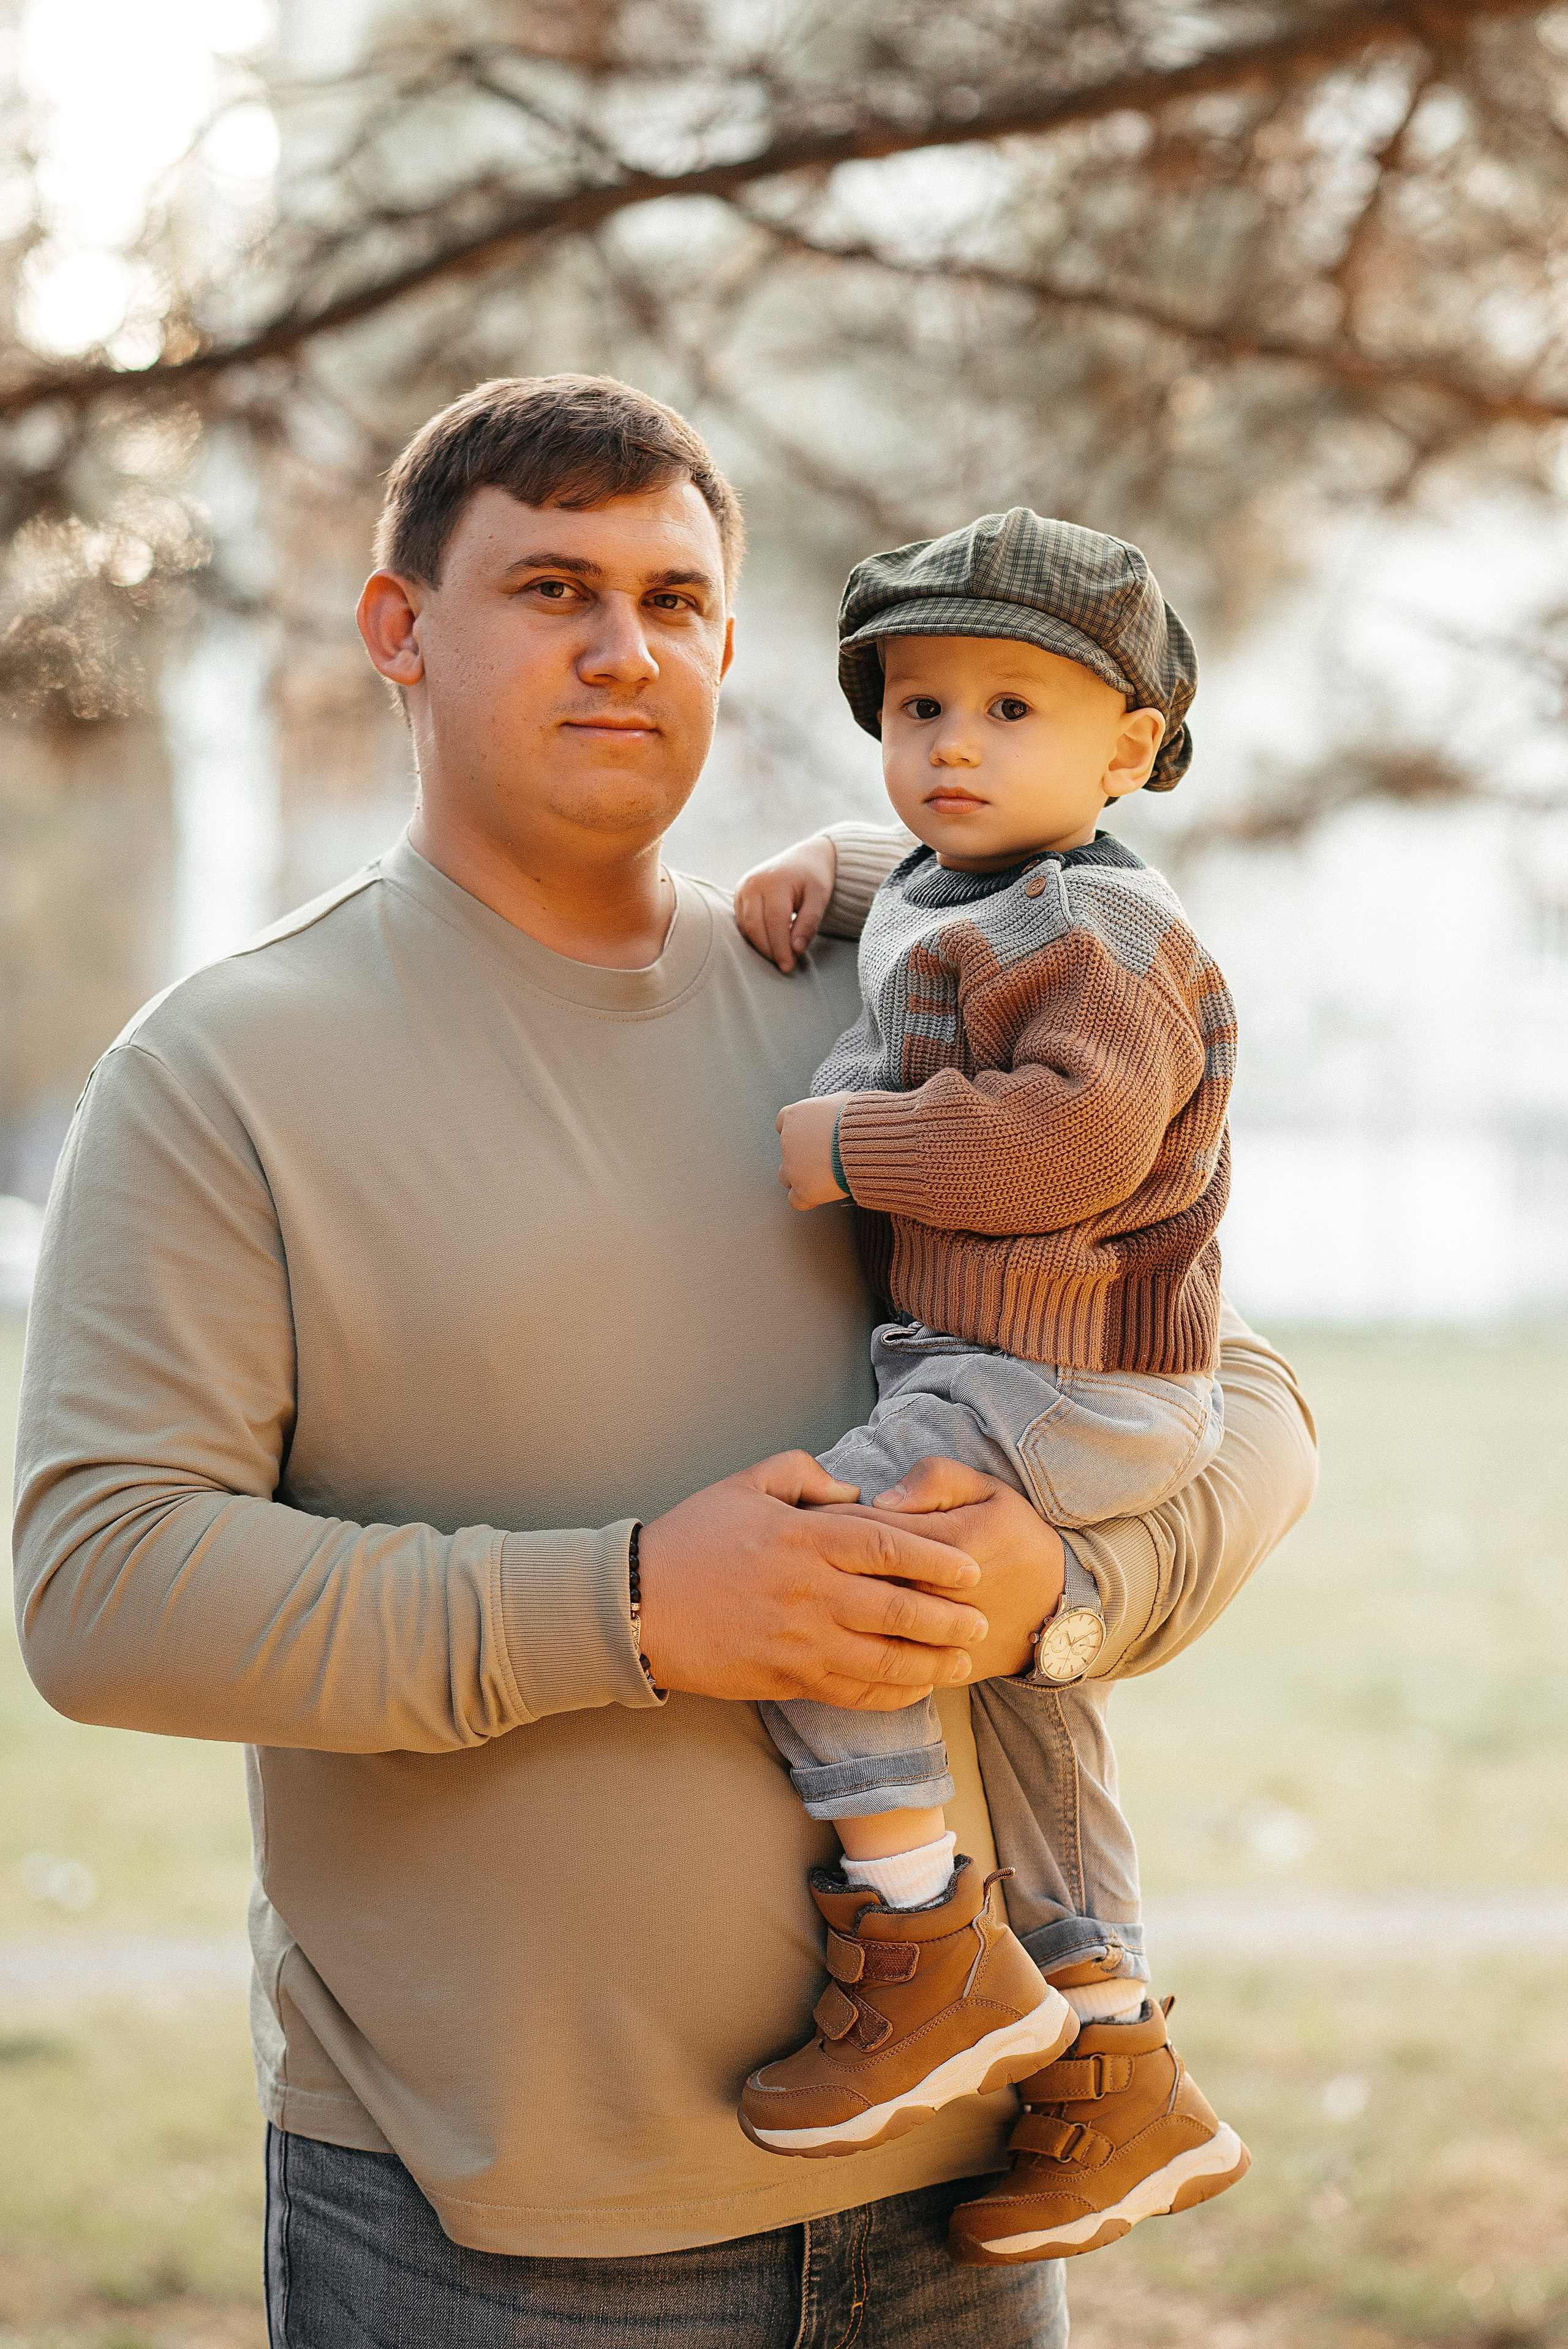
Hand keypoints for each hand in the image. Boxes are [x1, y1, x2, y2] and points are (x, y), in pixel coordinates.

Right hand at [635, 1450, 988, 1706]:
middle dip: (948, 1618)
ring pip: (884, 1657)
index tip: (971, 1572)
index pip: (891, 1545)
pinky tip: (913, 1689)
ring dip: (930, 1662)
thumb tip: (853, 1491)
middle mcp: (812, 1590)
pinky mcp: (786, 1676)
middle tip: (982, 1623)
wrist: (638, 1604)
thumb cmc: (692, 1538)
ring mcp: (801, 1639)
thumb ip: (804, 1474)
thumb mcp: (745, 1483)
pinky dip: (889, 1693)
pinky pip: (852, 1691)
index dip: (938, 1559)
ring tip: (961, 1663)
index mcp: (806, 1537)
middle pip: (899, 1607)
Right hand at [735, 833, 837, 972]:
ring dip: (761, 946)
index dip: (780, 947)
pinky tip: (771, 942)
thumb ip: (809, 923)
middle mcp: (752, 884)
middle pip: (755, 927)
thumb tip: (796, 950)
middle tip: (785, 965)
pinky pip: (743, 923)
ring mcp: (742, 889)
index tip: (788, 966)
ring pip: (746, 927)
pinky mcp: (739, 895)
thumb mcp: (819, 897)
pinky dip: (755, 936)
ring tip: (781, 954)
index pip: (774, 922)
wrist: (804, 858)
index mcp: (774, 882)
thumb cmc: (814, 877)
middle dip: (769, 950)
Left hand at [777, 1093, 851, 1209]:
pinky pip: (796, 1201)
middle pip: (788, 1151)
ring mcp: (793, 1167)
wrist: (868, 1142)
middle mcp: (788, 1140)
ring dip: (802, 1177)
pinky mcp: (803, 1189)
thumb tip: (836, 1109)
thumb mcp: (843, 1101)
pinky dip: (807, 1199)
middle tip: (825, 1156)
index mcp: (795, 1115)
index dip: (800, 1131)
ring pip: (787, 1176)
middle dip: (803, 1155)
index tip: (812, 1135)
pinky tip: (820, 1194)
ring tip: (824, 1177)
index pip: (784, 1123)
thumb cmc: (860, 1119)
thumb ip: (830, 1107)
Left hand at [827, 1457, 1066, 1680]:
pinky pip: (878, 1654)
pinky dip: (848, 1641)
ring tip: (804, 1584)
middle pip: (857, 1573)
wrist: (1052, 1608)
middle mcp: (934, 1592)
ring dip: (828, 1600)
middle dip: (818, 1560)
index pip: (870, 1527)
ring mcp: (930, 1634)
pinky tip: (830, 1623)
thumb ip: (937, 1480)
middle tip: (791, 1548)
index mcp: (947, 1543)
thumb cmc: (1016, 1541)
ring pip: (862, 1616)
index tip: (807, 1509)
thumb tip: (881, 1497)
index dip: (832, 1517)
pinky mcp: (929, 1661)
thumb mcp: (990, 1493)